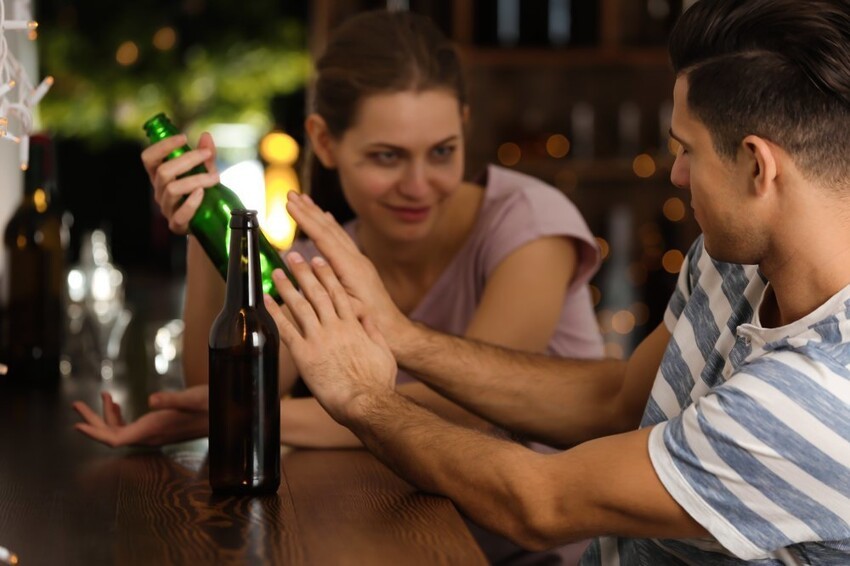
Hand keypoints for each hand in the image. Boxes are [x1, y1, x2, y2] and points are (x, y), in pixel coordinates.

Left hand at [72, 386, 209, 447]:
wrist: (228, 415)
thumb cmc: (212, 404)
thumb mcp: (193, 398)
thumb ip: (173, 400)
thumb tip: (151, 399)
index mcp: (155, 429)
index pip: (116, 439)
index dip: (95, 433)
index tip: (77, 425)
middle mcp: (151, 435)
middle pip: (113, 435)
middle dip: (93, 421)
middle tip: (76, 404)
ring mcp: (155, 433)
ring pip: (121, 431)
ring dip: (105, 417)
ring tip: (102, 396)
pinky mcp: (159, 428)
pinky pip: (131, 428)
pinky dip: (119, 416)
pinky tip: (117, 404)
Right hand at [141, 132, 220, 233]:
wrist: (208, 222)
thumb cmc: (202, 193)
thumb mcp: (204, 172)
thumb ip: (205, 155)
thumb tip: (206, 136)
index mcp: (160, 177)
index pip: (149, 158)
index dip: (162, 146)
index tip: (184, 137)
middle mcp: (159, 192)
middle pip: (163, 172)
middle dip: (187, 159)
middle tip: (207, 155)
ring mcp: (167, 209)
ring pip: (172, 189)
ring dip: (196, 180)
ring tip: (215, 177)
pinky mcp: (177, 225)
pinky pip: (180, 214)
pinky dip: (191, 202)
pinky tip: (202, 193)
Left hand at [265, 252, 396, 424]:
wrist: (365, 401)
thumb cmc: (377, 382)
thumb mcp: (383, 352)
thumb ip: (373, 332)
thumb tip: (367, 317)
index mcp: (354, 325)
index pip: (338, 293)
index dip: (326, 275)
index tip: (318, 260)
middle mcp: (335, 327)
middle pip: (317, 294)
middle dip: (304, 272)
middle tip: (293, 256)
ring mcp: (319, 339)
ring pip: (300, 306)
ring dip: (287, 287)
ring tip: (276, 272)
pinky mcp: (305, 355)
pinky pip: (287, 330)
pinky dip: (276, 313)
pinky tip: (267, 301)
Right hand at [285, 192, 409, 350]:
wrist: (392, 328)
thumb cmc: (368, 322)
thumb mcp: (344, 308)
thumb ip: (325, 288)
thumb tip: (304, 268)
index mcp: (350, 267)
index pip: (323, 237)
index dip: (305, 220)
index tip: (290, 205)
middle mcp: (356, 259)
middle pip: (328, 228)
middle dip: (308, 210)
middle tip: (291, 194)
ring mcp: (359, 260)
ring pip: (335, 231)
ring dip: (317, 214)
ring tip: (303, 199)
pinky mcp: (359, 265)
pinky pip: (341, 239)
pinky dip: (330, 226)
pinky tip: (325, 218)